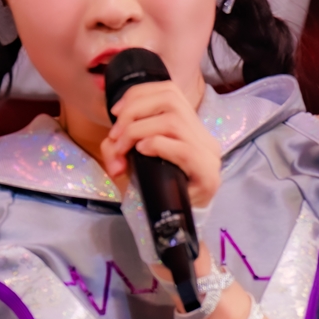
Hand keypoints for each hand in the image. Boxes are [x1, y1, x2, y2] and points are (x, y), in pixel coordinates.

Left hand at [98, 80, 221, 212]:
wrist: (170, 228)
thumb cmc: (151, 191)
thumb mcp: (128, 161)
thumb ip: (117, 144)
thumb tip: (110, 139)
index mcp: (189, 127)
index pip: (169, 90)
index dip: (138, 94)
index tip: (115, 112)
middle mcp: (203, 137)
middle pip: (170, 100)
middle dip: (134, 111)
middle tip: (115, 135)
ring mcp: (209, 155)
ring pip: (173, 121)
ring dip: (138, 131)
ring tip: (123, 148)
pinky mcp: (208, 174)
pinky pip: (184, 148)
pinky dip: (157, 145)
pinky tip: (142, 152)